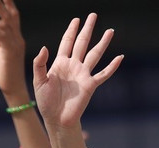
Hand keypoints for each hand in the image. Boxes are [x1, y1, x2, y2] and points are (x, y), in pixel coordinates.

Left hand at [0, 0, 26, 96]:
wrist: (12, 87)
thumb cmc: (4, 71)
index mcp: (15, 37)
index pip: (12, 16)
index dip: (7, 4)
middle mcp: (17, 38)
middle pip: (11, 15)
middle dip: (3, 2)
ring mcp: (15, 44)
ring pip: (6, 24)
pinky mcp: (11, 52)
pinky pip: (2, 36)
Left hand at [33, 15, 122, 134]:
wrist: (56, 119)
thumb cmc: (46, 102)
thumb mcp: (38, 81)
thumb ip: (40, 64)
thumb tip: (45, 47)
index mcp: (60, 64)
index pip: (67, 42)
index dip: (71, 31)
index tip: (76, 19)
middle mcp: (73, 66)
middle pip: (82, 43)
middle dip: (87, 29)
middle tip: (93, 15)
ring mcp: (83, 75)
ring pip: (95, 54)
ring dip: (103, 43)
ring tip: (110, 31)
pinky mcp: (90, 85)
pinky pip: (103, 74)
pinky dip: (112, 66)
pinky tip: (120, 57)